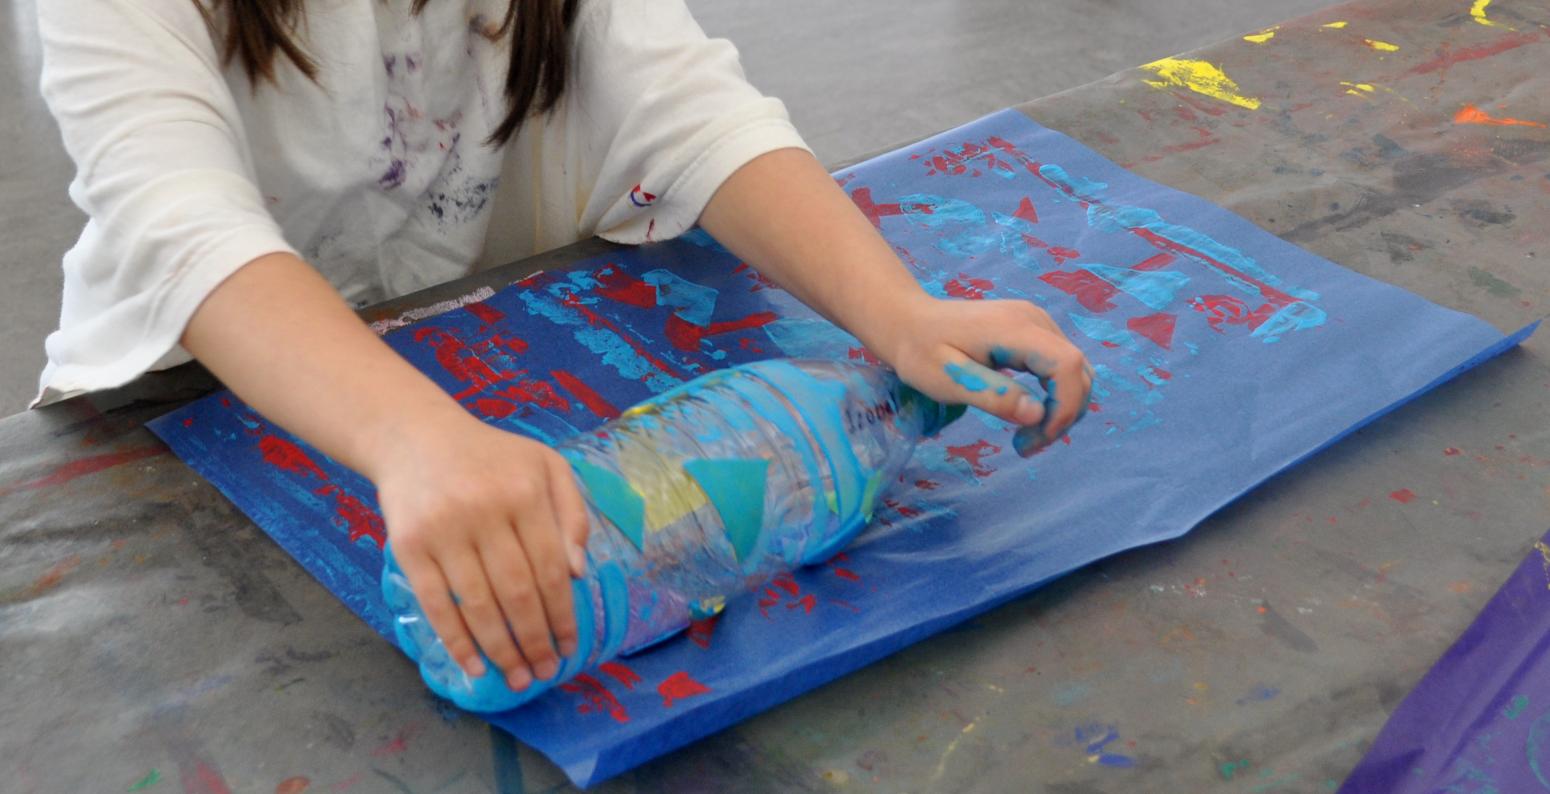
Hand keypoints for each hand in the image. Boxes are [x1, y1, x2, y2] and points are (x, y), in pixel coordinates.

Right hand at [368, 414, 590, 691]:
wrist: (416, 438)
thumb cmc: (493, 458)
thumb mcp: (546, 467)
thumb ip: (572, 514)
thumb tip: (579, 574)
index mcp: (525, 492)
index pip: (550, 568)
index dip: (562, 614)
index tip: (570, 646)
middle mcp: (484, 511)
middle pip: (517, 592)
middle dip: (535, 640)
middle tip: (545, 672)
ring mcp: (444, 530)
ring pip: (479, 605)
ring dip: (501, 650)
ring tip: (517, 677)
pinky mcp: (409, 546)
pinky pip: (436, 604)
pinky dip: (456, 641)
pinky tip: (475, 665)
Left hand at [879, 296, 1093, 455]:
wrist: (908, 322)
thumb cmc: (920, 352)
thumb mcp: (948, 381)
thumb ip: (993, 395)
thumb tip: (1037, 415)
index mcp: (1015, 328)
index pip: (1067, 365)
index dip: (1064, 406)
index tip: (1036, 437)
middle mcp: (1035, 320)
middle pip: (1078, 371)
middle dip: (1063, 415)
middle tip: (1026, 446)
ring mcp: (1037, 323)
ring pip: (1074, 371)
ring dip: (1060, 409)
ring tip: (1026, 436)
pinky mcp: (1033, 331)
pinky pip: (1059, 367)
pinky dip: (1054, 396)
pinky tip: (1026, 413)